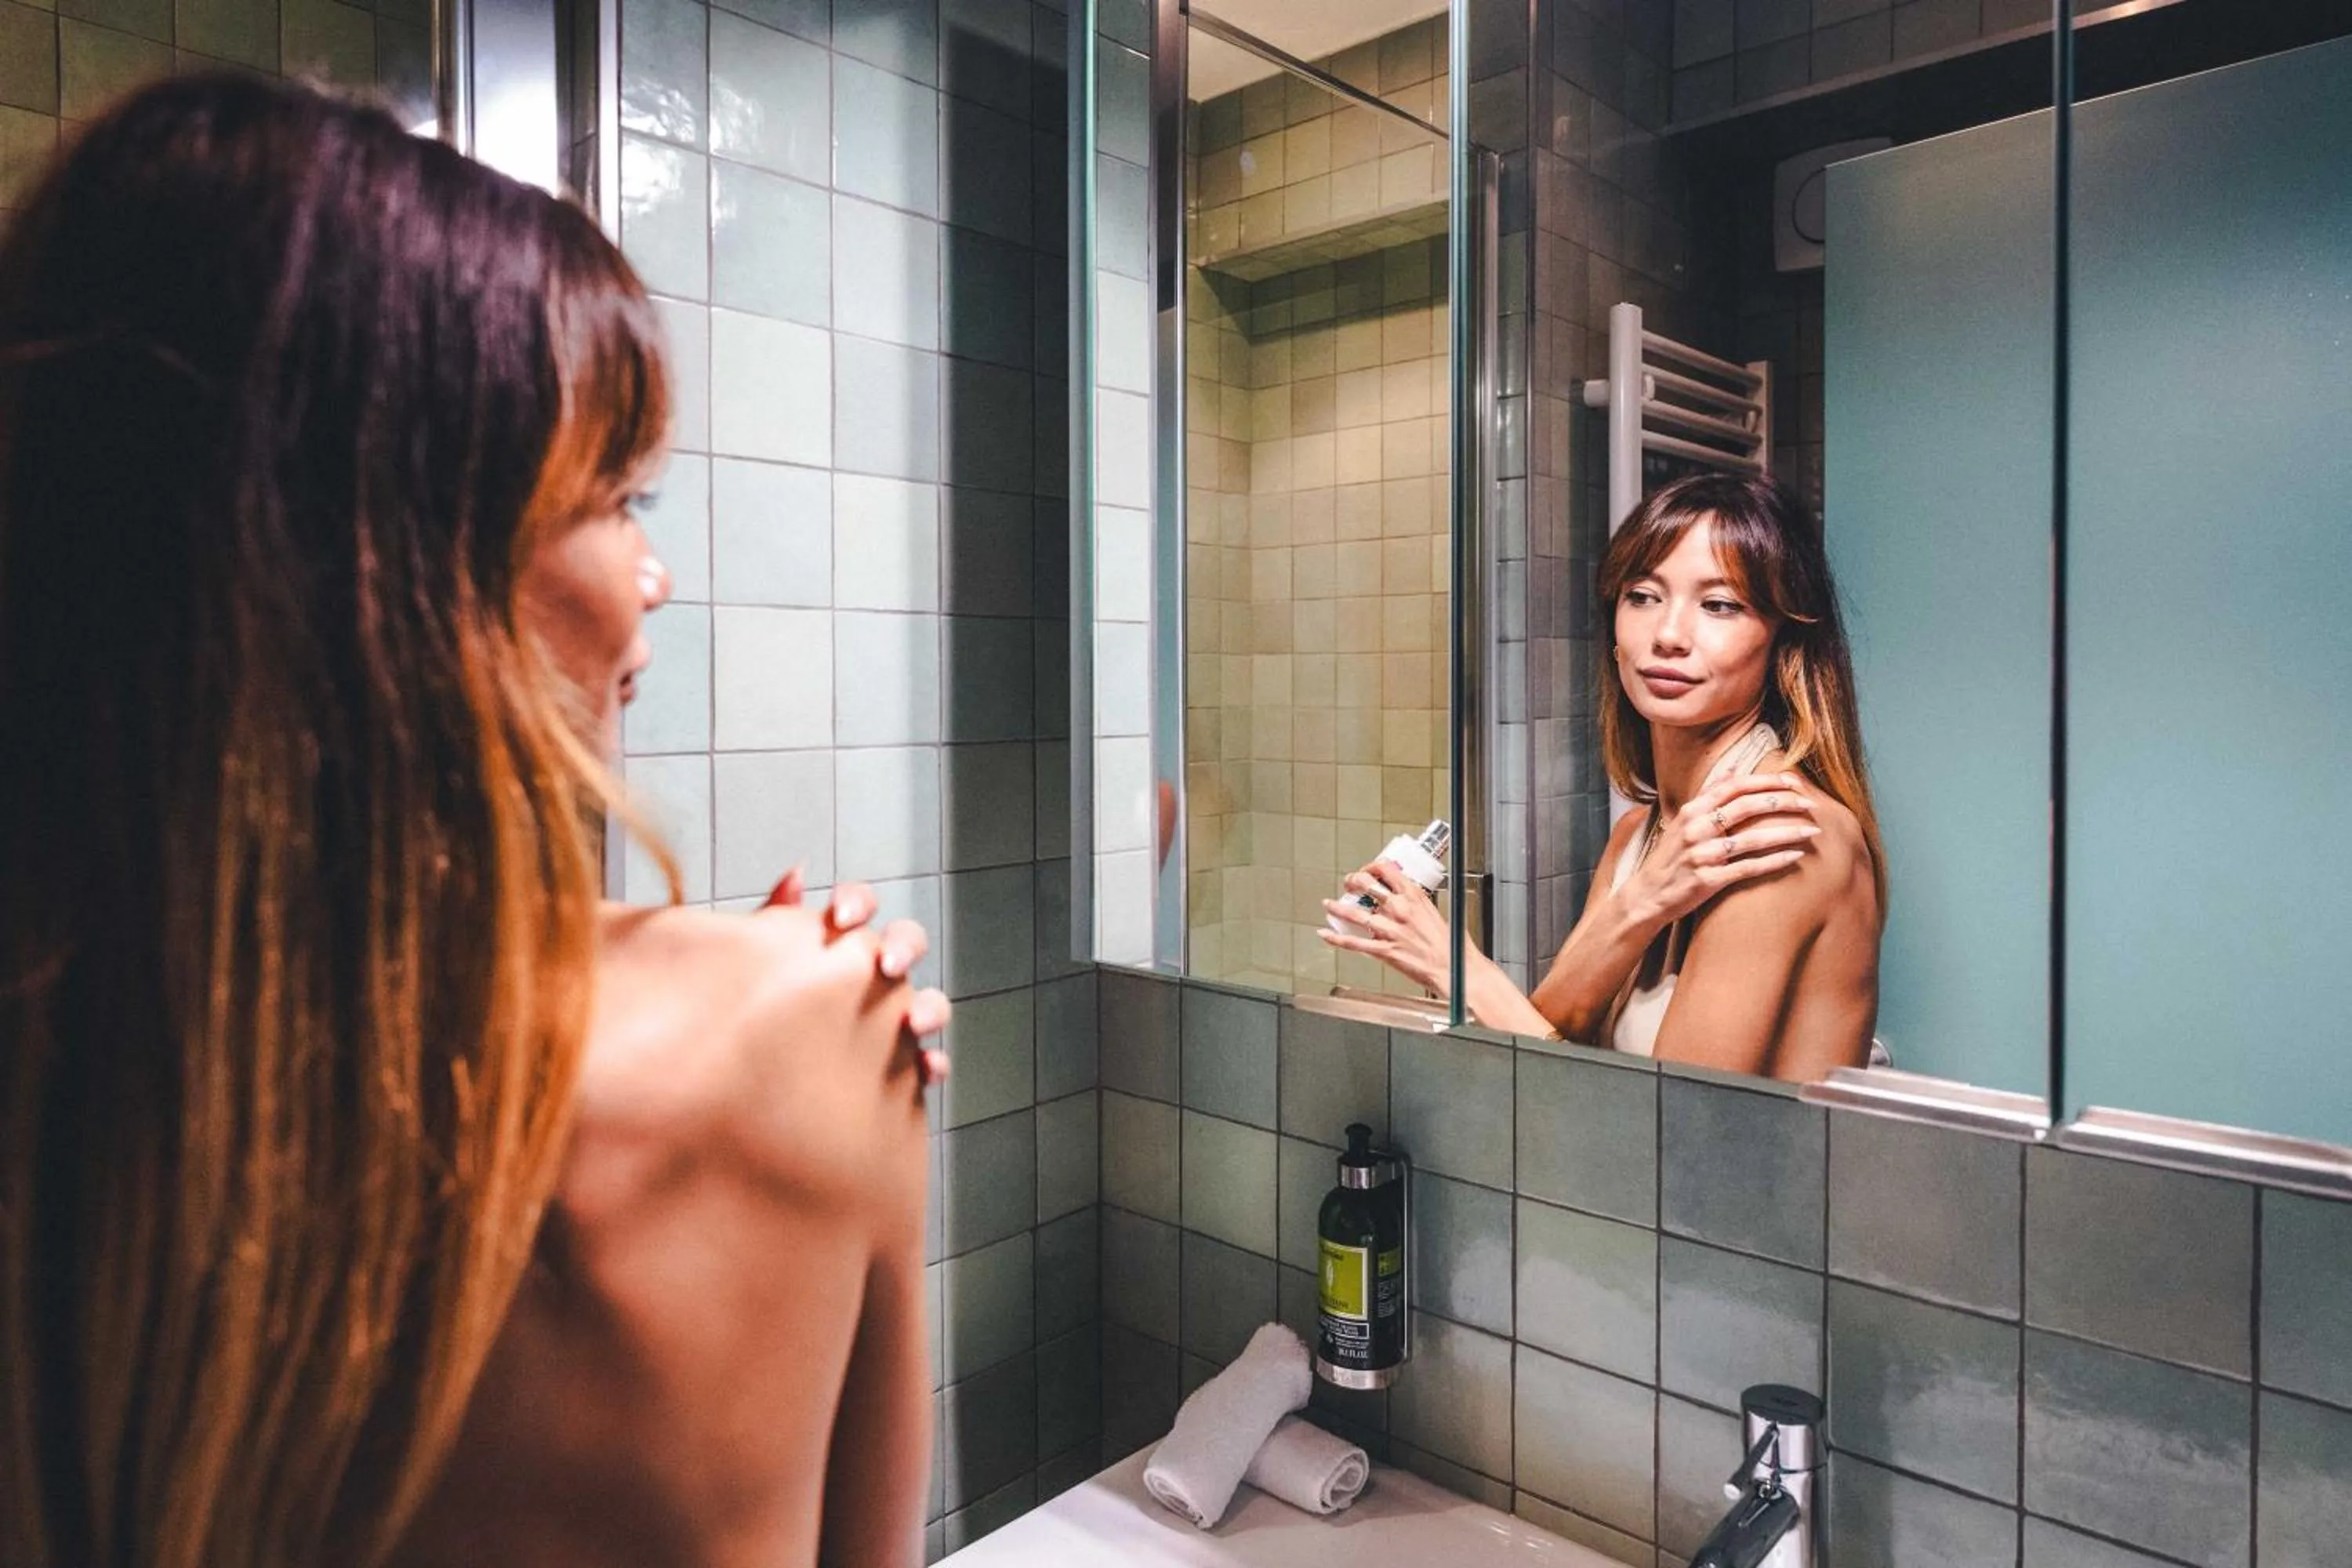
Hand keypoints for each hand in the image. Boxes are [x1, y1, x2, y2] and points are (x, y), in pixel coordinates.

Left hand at [765, 869, 950, 1083]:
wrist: (741, 1090)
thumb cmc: (749, 1017)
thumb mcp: (753, 968)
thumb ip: (774, 922)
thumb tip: (796, 873)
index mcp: (837, 943)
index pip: (858, 905)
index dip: (859, 902)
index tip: (842, 916)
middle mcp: (870, 975)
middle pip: (906, 943)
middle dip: (904, 947)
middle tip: (887, 964)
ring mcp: (889, 1018)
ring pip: (928, 1002)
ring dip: (930, 1007)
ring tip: (914, 1021)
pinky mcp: (898, 1065)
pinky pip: (929, 1061)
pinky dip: (935, 1063)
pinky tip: (927, 1069)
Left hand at [1319, 859, 1450, 995]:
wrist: (1455, 968)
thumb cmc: (1450, 944)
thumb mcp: (1434, 912)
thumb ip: (1415, 902)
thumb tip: (1401, 896)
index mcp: (1414, 896)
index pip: (1386, 869)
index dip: (1370, 867)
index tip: (1366, 870)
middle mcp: (1399, 909)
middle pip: (1366, 885)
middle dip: (1352, 881)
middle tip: (1348, 884)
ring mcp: (1390, 930)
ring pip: (1354, 913)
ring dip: (1337, 907)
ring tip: (1328, 904)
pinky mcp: (1384, 950)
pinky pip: (1354, 942)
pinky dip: (1336, 938)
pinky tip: (1326, 934)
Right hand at [1620, 772, 1818, 929]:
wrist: (1647, 895)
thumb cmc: (1670, 856)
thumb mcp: (1684, 820)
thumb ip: (1709, 794)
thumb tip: (1733, 768)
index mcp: (1692, 810)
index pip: (1734, 787)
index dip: (1766, 781)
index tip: (1793, 781)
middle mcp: (1696, 829)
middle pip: (1746, 807)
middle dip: (1783, 802)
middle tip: (1810, 804)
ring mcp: (1702, 855)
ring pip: (1752, 839)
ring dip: (1787, 833)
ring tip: (1812, 830)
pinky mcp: (1708, 880)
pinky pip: (1748, 868)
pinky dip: (1774, 861)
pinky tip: (1795, 856)